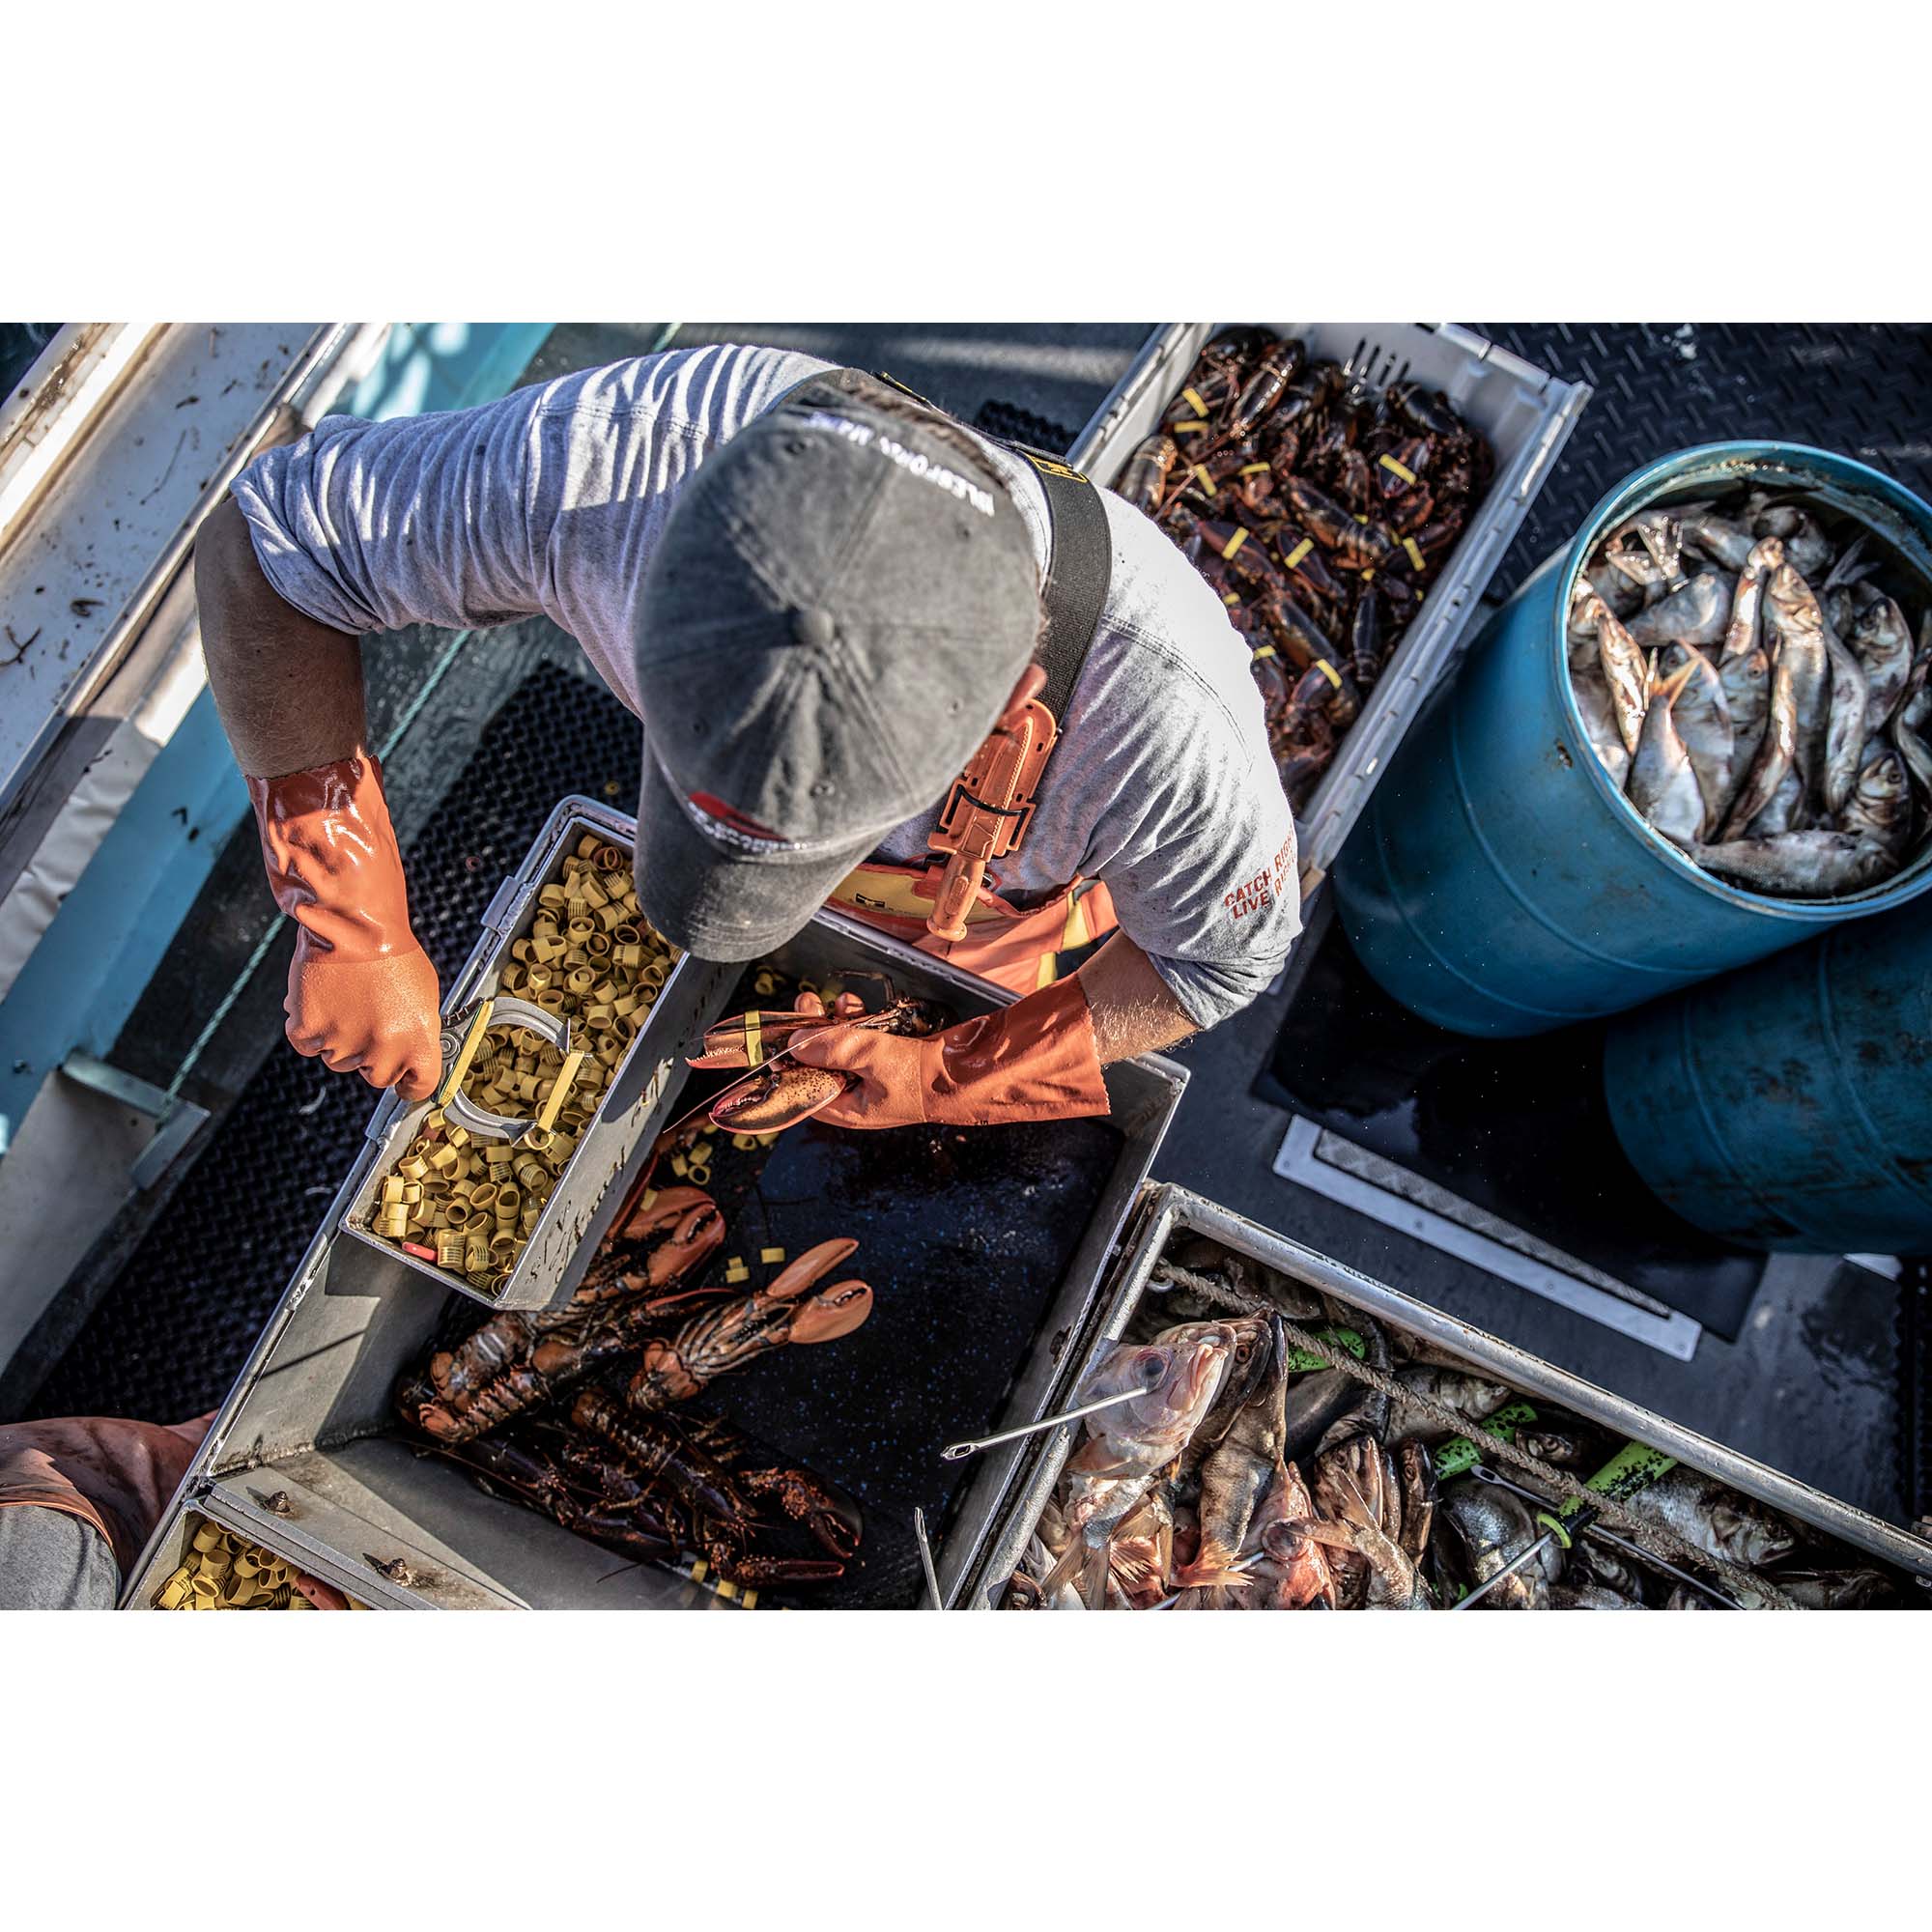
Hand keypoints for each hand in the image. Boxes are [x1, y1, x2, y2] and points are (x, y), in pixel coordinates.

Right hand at [284, 948, 442, 1099]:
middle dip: (375, 1055)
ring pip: (340, 1061)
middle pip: (377, 1075)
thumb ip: (418, 1033)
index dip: (411, 1084)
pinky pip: (307, 1045)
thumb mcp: (425, 996)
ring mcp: (343, 1041)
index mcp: (418, 1040)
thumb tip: (413, 1055)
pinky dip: (311, 1029)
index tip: (406, 1084)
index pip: (419, 1086)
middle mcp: (382, 1047)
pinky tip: (324, 1003)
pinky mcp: (309, 1030)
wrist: (354, 924)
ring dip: (342, 1039)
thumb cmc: (391, 952)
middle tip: (371, 1021)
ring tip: (349, 1002)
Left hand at [786, 976, 1108, 1129]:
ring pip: (837, 1047)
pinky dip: (856, 1021)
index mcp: (847, 1111)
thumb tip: (796, 1042)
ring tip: (838, 1002)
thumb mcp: (872, 1057)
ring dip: (834, 1022)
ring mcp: (870, 1078)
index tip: (777, 1036)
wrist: (969, 1072)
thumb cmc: (924, 1078)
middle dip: (811, 1033)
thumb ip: (832, 1047)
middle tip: (806, 1004)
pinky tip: (857, 1006)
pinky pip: (859, 1040)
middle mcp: (854, 1097)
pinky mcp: (885, 1060)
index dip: (787, 1064)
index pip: (802, 1091)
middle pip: (818, 1063)